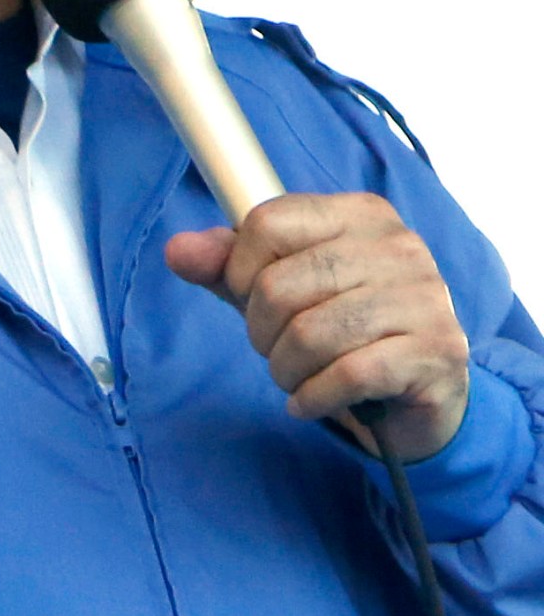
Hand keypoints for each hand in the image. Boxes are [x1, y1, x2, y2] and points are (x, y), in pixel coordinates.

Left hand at [167, 191, 469, 461]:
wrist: (412, 396)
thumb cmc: (337, 330)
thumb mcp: (275, 291)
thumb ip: (225, 266)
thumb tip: (177, 250)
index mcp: (360, 214)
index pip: (266, 223)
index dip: (239, 270)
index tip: (251, 298)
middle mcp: (400, 246)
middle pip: (280, 285)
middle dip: (261, 331)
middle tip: (278, 349)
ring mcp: (427, 297)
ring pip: (311, 333)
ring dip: (286, 369)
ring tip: (298, 376)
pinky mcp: (438, 350)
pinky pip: (349, 374)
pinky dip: (313, 397)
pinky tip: (311, 401)